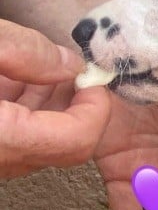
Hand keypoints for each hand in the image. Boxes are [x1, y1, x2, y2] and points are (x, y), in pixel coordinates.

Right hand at [0, 18, 111, 178]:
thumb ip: (24, 51)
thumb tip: (68, 64)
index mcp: (4, 138)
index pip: (78, 140)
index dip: (96, 108)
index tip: (90, 79)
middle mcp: (0, 158)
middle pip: (63, 144)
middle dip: (76, 104)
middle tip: (69, 70)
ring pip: (39, 140)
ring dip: (48, 104)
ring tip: (36, 66)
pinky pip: (17, 136)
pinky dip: (23, 109)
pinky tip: (11, 77)